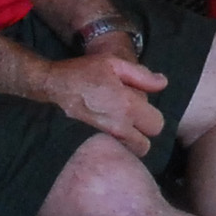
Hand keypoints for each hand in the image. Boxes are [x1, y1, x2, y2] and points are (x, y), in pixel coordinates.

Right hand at [41, 53, 167, 154]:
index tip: (140, 108)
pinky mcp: (91, 143)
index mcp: (127, 105)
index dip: (151, 116)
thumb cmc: (82, 73)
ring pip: (129, 152)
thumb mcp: (113, 64)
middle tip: (130, 119)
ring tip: (118, 125)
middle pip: (145, 145)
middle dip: (141, 133)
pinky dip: (115, 145)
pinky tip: (105, 130)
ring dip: (128, 141)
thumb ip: (141, 75)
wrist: (51, 86)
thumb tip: (163, 83)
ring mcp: (104, 138)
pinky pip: (113, 151)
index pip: (157, 125)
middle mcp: (118, 126)